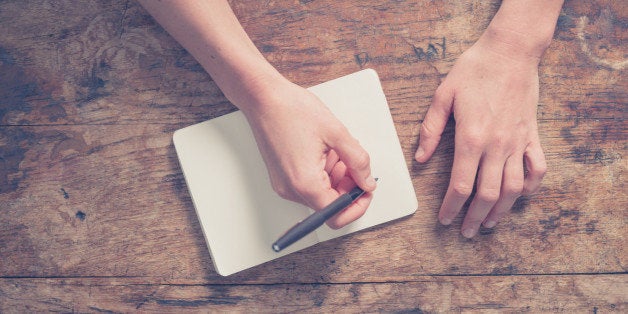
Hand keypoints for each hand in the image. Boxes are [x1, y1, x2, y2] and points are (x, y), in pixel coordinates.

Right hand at [240, 76, 376, 228]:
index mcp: (305, 183)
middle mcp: (291, 189)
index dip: (357, 203)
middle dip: (348, 186)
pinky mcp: (282, 177)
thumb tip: (367, 181)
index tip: (366, 189)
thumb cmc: (291, 110)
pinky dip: (323, 173)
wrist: (263, 98)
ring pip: (320, 194)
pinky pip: (308, 184)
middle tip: (354, 162)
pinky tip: (325, 151)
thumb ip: (358, 161)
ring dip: (336, 177)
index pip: (337, 214)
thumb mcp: (337, 133)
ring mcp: (284, 184)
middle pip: (329, 205)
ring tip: (337, 150)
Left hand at [415, 35, 546, 237]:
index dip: (451, 207)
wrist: (510, 52)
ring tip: (489, 223)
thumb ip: (430, 130)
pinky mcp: (532, 135)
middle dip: (474, 217)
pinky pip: (537, 168)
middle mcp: (497, 145)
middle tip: (465, 231)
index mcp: (471, 138)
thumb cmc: (474, 70)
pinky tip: (520, 196)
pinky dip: (531, 186)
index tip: (445, 220)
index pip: (460, 184)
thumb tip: (420, 158)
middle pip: (487, 193)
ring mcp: (518, 142)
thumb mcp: (442, 96)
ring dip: (501, 210)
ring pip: (513, 188)